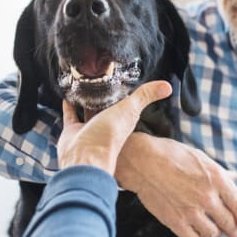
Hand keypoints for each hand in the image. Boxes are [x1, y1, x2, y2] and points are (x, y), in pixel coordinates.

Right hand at [57, 81, 171, 174]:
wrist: (85, 157)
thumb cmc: (108, 138)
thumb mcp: (129, 110)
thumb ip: (146, 96)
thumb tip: (167, 86)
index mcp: (122, 120)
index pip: (124, 103)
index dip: (124, 93)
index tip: (122, 79)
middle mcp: (105, 124)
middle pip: (105, 106)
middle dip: (104, 96)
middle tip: (100, 79)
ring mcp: (88, 128)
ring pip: (88, 110)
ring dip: (86, 99)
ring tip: (84, 85)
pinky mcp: (73, 130)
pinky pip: (71, 115)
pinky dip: (70, 105)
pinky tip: (68, 95)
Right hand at [114, 135, 236, 236]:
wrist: (142, 161)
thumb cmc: (171, 155)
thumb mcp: (201, 158)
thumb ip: (219, 172)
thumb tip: (235, 178)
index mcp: (217, 179)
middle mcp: (207, 197)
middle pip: (229, 223)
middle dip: (232, 229)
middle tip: (232, 231)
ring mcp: (191, 211)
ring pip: (212, 233)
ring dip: (213, 231)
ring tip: (209, 226)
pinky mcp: (175, 221)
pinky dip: (195, 235)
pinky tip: (192, 228)